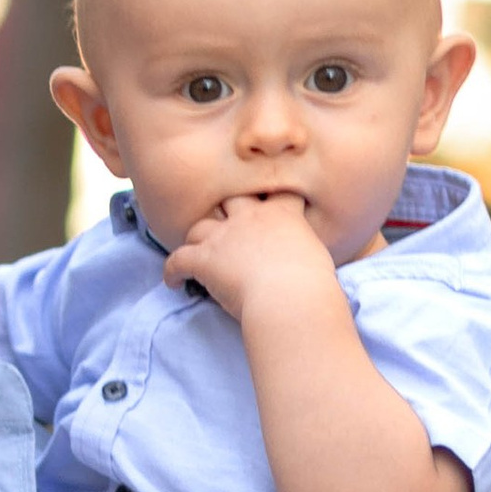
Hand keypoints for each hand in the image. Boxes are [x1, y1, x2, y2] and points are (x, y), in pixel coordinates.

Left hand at [163, 192, 342, 326]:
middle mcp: (251, 218)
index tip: (268, 203)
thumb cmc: (313, 285)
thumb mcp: (318, 257)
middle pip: (230, 199)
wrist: (290, 298)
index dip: (272, 196)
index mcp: (283, 214)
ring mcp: (224, 236)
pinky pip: (178, 260)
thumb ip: (304, 249)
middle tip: (226, 225)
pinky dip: (172, 271)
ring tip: (196, 252)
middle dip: (226, 209)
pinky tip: (173, 282)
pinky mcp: (204, 259)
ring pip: (200, 227)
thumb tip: (303, 261)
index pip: (277, 193)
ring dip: (197, 239)